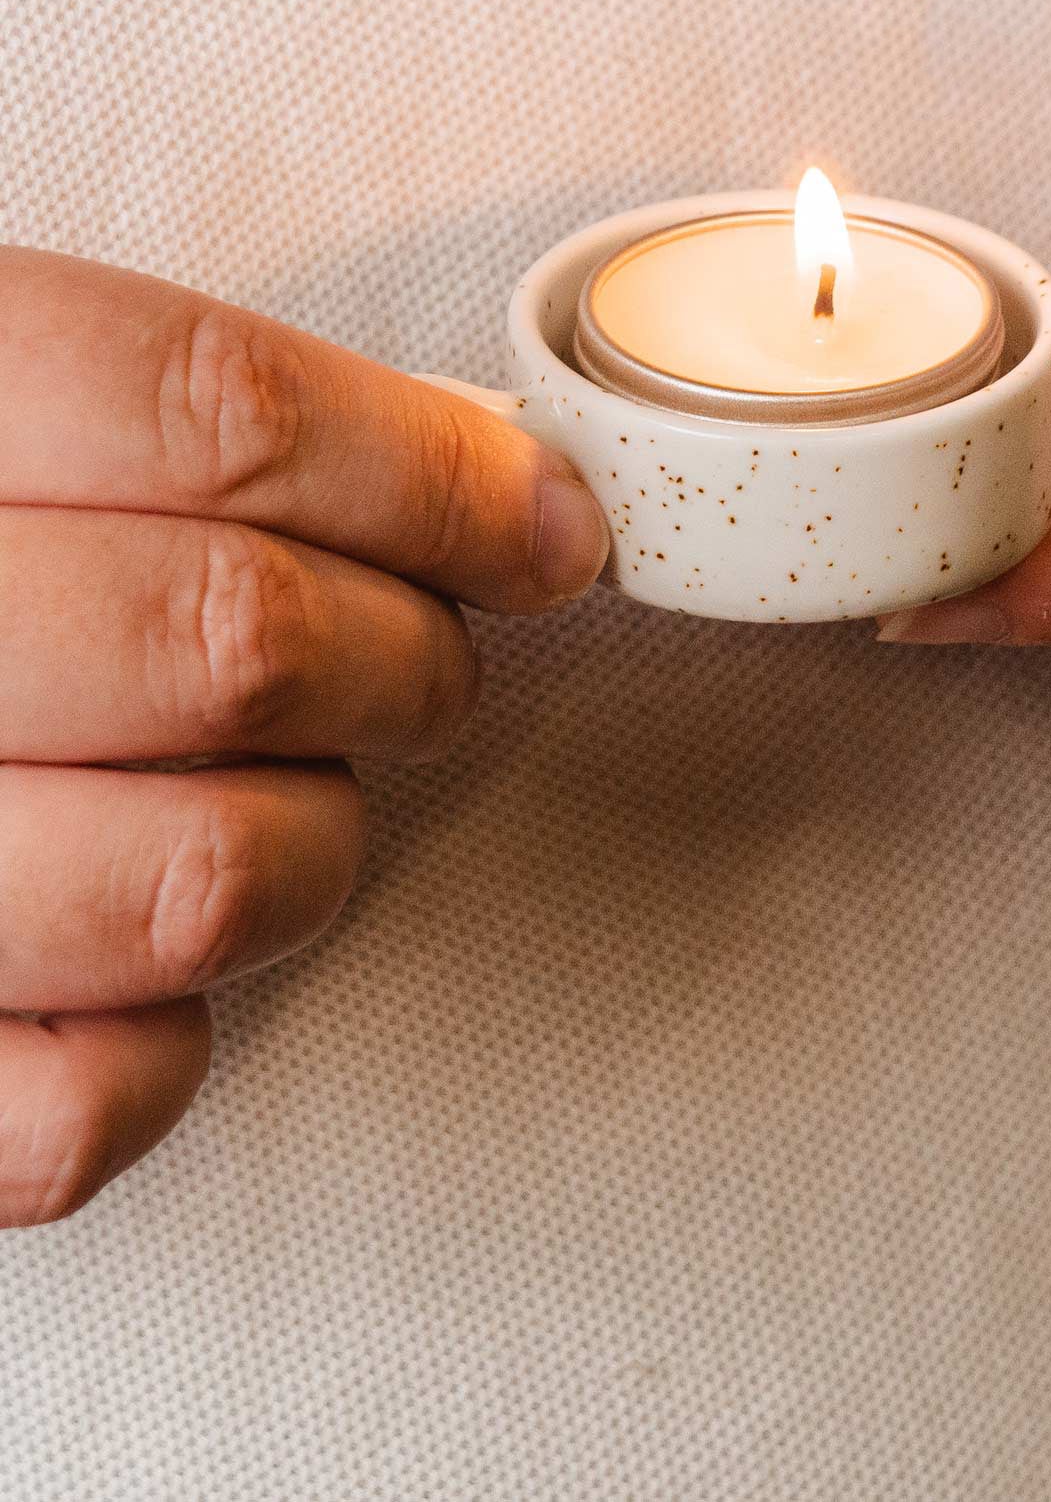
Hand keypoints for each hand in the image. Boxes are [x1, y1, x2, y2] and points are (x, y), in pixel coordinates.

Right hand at [0, 252, 607, 1226]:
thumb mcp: (3, 407)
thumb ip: (196, 426)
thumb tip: (491, 478)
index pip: (215, 412)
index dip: (426, 472)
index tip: (537, 521)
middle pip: (238, 636)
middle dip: (402, 654)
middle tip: (419, 654)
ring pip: (206, 878)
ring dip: (309, 841)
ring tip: (273, 797)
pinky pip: (86, 1104)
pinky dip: (167, 1046)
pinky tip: (145, 956)